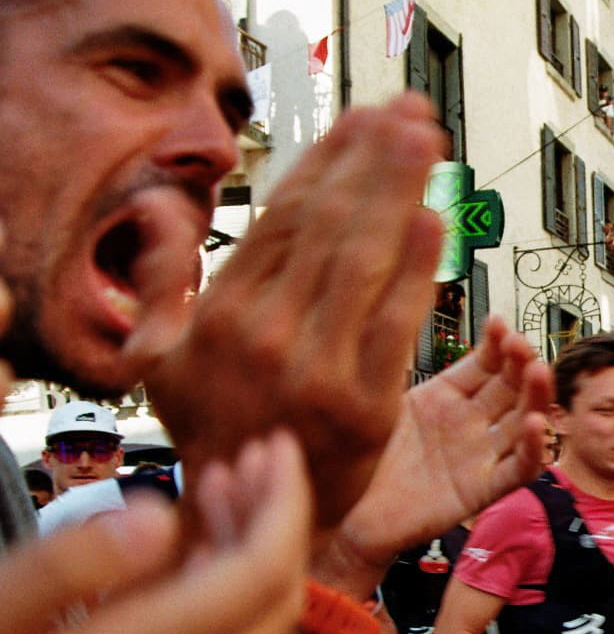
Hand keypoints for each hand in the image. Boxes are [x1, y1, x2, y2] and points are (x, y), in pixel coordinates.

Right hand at [134, 96, 446, 533]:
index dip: (329, 161)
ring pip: (364, 261)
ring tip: (428, 141)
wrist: (248, 522)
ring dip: (401, 192)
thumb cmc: (212, 430)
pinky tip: (435, 220)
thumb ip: (159, 280)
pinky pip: (396, 324)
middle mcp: (266, 336)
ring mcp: (317, 371)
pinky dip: (416, 270)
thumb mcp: (157, 357)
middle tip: (410, 112)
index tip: (363, 119)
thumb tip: (160, 208)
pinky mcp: (365, 407)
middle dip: (374, 160)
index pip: (285, 217)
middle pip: (330, 225)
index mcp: (224, 313)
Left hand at [327, 317, 553, 582]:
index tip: (499, 323)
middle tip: (522, 344)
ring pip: (523, 423)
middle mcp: (467, 425)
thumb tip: (399, 304)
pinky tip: (536, 424)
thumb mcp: (376, 396)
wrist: (338, 514)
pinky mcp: (479, 491)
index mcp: (445, 398)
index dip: (498, 343)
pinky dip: (533, 450)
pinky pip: (517, 470)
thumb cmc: (351, 457)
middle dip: (522, 363)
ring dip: (536, 396)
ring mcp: (477, 457)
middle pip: (511, 389)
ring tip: (538, 371)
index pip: (485, 363)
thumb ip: (394, 357)